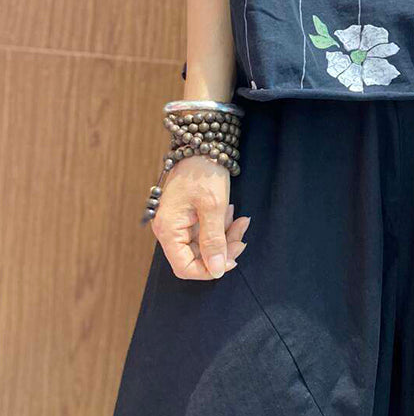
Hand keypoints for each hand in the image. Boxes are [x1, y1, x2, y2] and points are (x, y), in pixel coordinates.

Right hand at [150, 157, 250, 279]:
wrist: (203, 145)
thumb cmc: (204, 173)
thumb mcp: (214, 207)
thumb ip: (214, 241)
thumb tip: (217, 270)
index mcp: (168, 230)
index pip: (184, 267)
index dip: (208, 270)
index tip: (232, 261)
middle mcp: (169, 230)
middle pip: (196, 257)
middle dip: (223, 249)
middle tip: (243, 235)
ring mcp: (178, 223)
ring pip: (204, 245)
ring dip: (226, 236)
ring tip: (241, 219)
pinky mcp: (187, 217)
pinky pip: (205, 232)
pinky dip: (221, 227)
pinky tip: (232, 213)